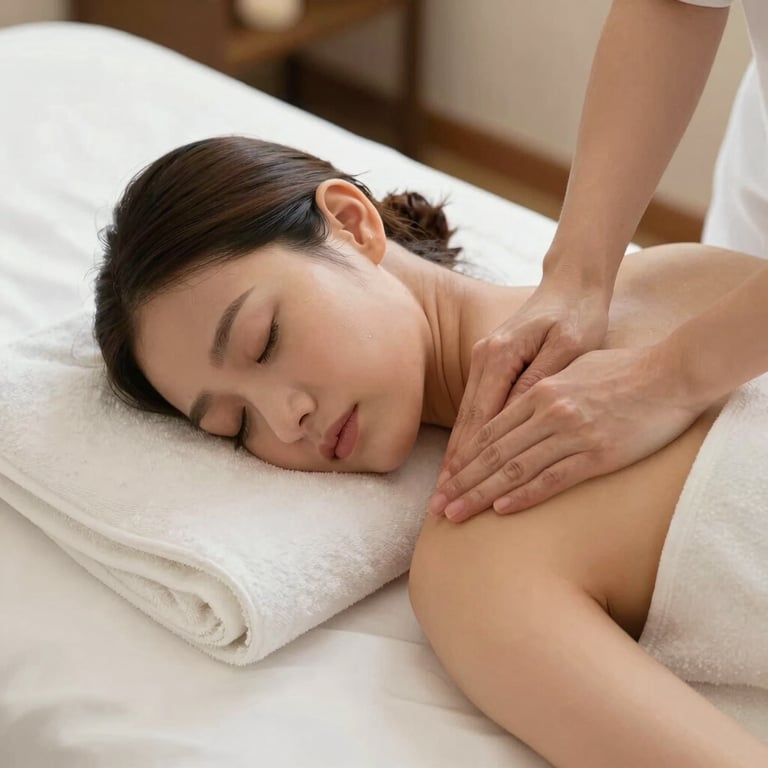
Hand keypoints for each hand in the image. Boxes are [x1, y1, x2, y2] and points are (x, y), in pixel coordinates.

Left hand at [429, 344, 700, 521]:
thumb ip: (544, 388)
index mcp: (540, 390)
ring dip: (481, 494)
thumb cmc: (624, 370)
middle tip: (437, 505)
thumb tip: (523, 405)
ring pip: (515, 468)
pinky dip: (523, 495)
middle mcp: (549, 411)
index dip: (464, 456)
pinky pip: (552, 479)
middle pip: (494, 452)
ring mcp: (572, 433)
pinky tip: (500, 510)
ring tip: (455, 514)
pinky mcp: (597, 454)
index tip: (445, 478)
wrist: (672, 374)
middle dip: (461, 481)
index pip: (490, 429)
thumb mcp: (574, 369)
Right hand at [437, 277, 609, 486]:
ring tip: (447, 489)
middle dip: (454, 467)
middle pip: (466, 423)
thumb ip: (540, 380)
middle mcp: (485, 359)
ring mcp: (484, 360)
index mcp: (501, 356)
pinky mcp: (492, 364)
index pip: (480, 419)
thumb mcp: (569, 346)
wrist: (571, 284)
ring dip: (457, 455)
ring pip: (466, 417)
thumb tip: (515, 418)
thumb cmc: (578, 314)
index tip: (457, 491)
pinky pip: (475, 407)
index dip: (468, 459)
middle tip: (440, 504)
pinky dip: (467, 436)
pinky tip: (462, 459)